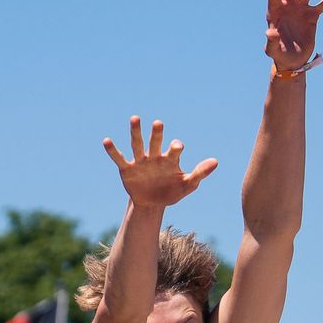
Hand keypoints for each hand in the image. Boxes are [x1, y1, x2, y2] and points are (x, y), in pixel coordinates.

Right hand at [102, 117, 217, 208]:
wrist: (152, 203)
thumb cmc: (171, 191)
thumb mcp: (187, 186)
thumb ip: (200, 173)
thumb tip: (216, 161)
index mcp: (170, 159)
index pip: (174, 149)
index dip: (176, 147)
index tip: (177, 147)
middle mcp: (154, 157)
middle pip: (155, 142)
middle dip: (157, 133)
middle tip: (159, 123)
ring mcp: (140, 162)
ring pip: (137, 144)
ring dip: (136, 132)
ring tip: (135, 118)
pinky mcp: (127, 169)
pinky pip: (119, 158)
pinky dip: (113, 150)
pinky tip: (106, 140)